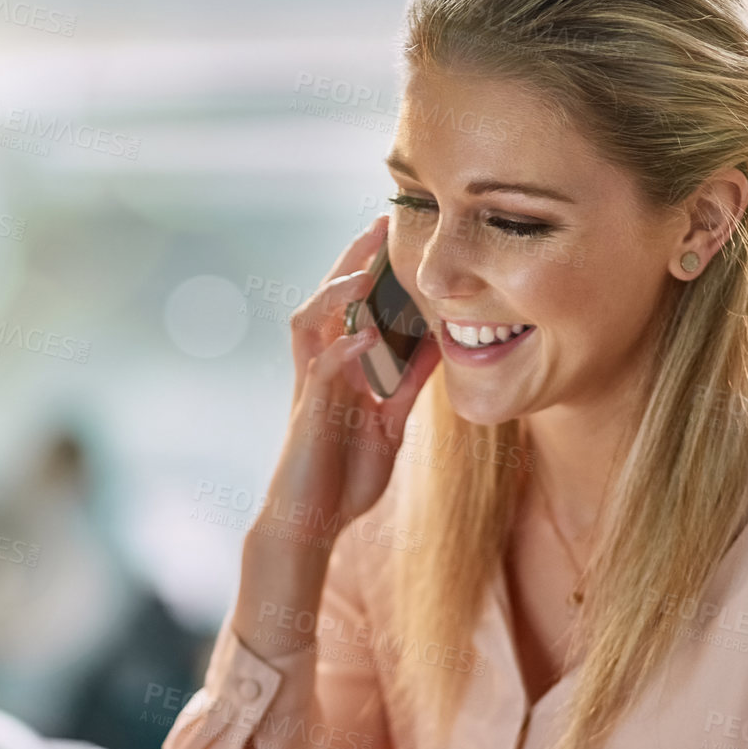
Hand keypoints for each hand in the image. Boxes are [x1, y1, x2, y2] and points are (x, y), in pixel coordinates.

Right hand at [231, 214, 441, 660]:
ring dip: (335, 294)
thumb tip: (439, 347)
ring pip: (310, 325)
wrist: (311, 525)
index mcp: (339, 369)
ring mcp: (310, 391)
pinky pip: (320, 374)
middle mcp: (319, 370)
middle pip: (326, 300)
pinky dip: (343, 353)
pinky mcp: (308, 417)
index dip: (369, 269)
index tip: (395, 234)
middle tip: (379, 224)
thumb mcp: (389, 424)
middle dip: (350, 260)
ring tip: (364, 270)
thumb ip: (406, 386)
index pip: (350, 306)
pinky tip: (366, 337)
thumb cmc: (344, 478)